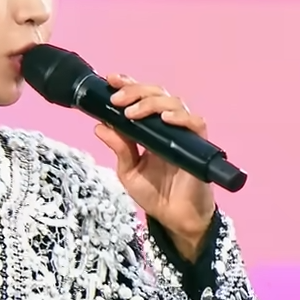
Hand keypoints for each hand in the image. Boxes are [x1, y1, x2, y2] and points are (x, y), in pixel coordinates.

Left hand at [93, 74, 217, 256]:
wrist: (175, 219)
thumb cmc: (155, 195)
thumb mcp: (129, 171)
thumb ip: (118, 148)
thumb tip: (99, 126)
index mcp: (151, 128)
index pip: (141, 98)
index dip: (129, 85)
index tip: (111, 80)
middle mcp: (169, 126)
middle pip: (157, 93)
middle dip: (135, 91)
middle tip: (117, 100)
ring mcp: (185, 134)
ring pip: (175, 102)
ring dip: (151, 102)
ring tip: (132, 113)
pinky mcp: (199, 146)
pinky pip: (196, 123)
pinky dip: (181, 117)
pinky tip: (165, 119)